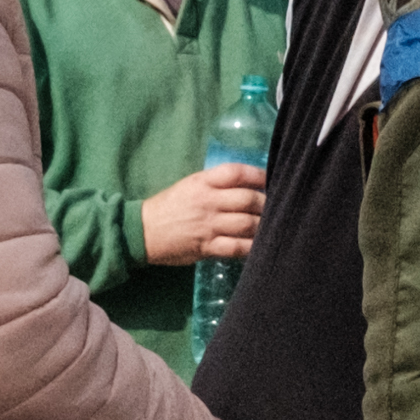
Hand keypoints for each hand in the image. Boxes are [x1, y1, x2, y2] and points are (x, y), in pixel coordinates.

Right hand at [142, 161, 269, 268]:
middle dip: (267, 203)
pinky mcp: (207, 247)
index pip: (237, 173)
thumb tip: (247, 186)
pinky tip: (260, 246)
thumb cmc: (169, 206)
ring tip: (272, 226)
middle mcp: (208, 201)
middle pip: (248, 199)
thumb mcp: (190, 185)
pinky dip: (252, 247)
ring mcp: (208, 225)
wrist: (142, 232)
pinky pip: (237, 247)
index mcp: (203, 182)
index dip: (259, 175)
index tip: (271, 180)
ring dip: (264, 225)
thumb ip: (216, 184)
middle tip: (276, 207)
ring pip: (247, 224)